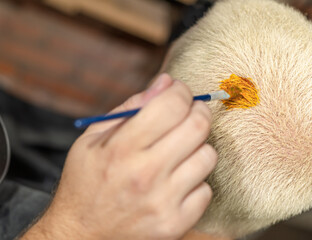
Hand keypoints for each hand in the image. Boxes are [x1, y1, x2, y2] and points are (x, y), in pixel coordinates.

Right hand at [21, 74, 217, 239]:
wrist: (82, 234)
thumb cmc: (86, 181)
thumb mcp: (94, 138)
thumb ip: (131, 107)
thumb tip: (166, 82)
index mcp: (122, 148)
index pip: (171, 105)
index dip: (181, 91)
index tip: (179, 92)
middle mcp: (145, 174)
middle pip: (198, 126)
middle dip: (198, 110)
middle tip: (190, 112)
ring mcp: (163, 202)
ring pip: (208, 156)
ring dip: (198, 147)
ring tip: (180, 150)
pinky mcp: (175, 223)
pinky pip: (207, 189)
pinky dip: (196, 180)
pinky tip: (178, 180)